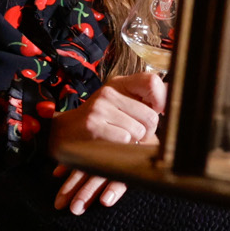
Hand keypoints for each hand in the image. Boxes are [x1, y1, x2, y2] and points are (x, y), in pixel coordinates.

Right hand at [48, 72, 166, 213]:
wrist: (60, 133)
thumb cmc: (96, 121)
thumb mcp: (117, 103)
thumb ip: (142, 100)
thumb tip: (169, 103)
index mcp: (118, 84)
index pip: (152, 82)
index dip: (161, 100)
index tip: (157, 112)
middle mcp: (109, 92)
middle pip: (151, 117)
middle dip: (147, 132)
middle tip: (132, 134)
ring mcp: (100, 108)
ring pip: (139, 132)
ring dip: (133, 142)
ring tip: (118, 139)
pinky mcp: (94, 126)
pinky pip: (125, 141)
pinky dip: (121, 148)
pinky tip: (110, 145)